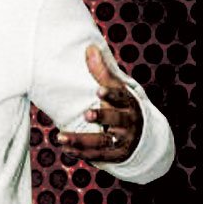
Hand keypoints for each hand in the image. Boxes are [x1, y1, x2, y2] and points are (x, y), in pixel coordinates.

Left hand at [56, 43, 143, 162]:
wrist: (141, 135)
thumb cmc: (122, 105)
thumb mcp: (116, 89)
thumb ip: (101, 72)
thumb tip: (89, 47)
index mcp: (129, 102)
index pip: (122, 97)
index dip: (111, 94)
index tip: (99, 90)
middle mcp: (128, 122)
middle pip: (117, 119)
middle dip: (102, 116)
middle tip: (87, 113)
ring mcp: (123, 140)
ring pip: (103, 141)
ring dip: (81, 140)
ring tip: (60, 137)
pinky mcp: (116, 155)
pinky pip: (99, 156)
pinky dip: (82, 153)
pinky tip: (66, 148)